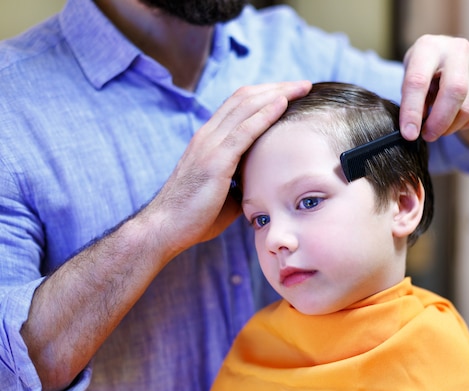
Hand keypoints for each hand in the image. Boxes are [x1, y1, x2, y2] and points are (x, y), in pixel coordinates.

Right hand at [148, 81, 311, 254]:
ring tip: (302, 87)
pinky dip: (265, 114)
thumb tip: (264, 186)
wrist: (165, 228)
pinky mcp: (215, 161)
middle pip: (245, 98)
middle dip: (277, 88)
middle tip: (303, 84)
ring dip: (277, 94)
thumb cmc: (195, 216)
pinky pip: (244, 130)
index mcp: (209, 140)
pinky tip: (283, 104)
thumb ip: (243, 182)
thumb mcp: (225, 193)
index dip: (266, 95)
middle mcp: (208, 135)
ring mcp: (209, 145)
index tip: (291, 93)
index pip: (239, 105)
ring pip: (246, 107)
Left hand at [399, 34, 468, 142]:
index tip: (409, 134)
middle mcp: (457, 50)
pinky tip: (451, 123)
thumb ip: (410, 98)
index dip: (412, 111)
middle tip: (427, 136)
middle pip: (454, 91)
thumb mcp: (409, 77)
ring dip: (450, 127)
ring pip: (467, 106)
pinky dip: (462, 125)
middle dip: (439, 121)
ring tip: (436, 130)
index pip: (419, 81)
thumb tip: (414, 128)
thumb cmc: (423, 69)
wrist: (449, 56)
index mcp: (428, 47)